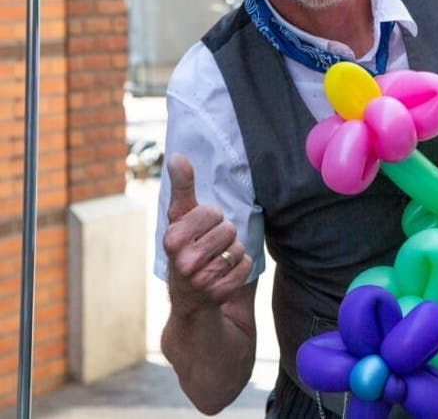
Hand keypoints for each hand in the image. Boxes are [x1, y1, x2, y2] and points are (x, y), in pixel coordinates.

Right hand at [163, 153, 251, 313]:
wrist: (191, 300)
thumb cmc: (187, 249)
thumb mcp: (181, 220)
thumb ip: (182, 188)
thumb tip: (178, 157)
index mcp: (172, 239)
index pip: (212, 212)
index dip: (212, 218)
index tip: (201, 229)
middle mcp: (183, 262)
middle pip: (228, 230)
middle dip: (224, 235)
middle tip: (210, 247)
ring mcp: (201, 281)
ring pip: (238, 249)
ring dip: (233, 252)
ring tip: (216, 261)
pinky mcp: (219, 294)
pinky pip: (246, 266)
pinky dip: (240, 269)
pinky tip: (224, 275)